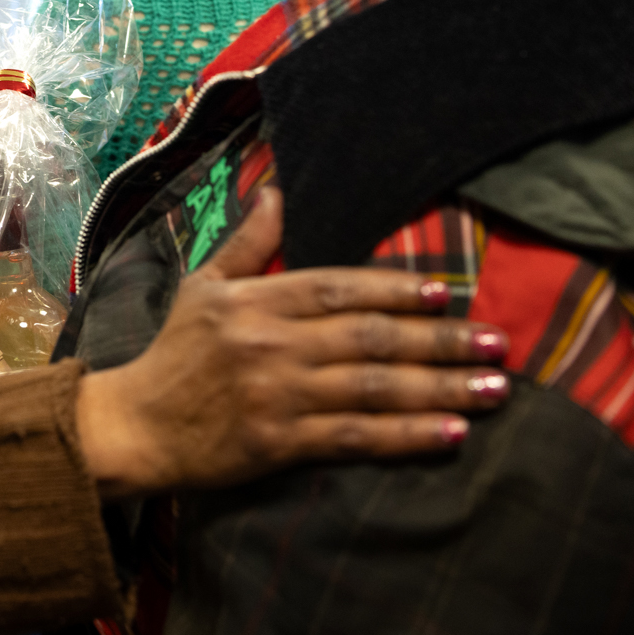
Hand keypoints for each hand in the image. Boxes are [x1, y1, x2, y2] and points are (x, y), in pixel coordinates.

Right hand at [74, 188, 508, 500]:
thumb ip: (249, 245)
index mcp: (255, 302)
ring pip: (373, 387)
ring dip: (441, 387)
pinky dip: (407, 435)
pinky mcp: (279, 444)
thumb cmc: (174, 353)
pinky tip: (451, 432)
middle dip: (440, 340)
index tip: (446, 293)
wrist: (137, 426)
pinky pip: (356, 438)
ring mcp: (278, 396)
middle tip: (496, 342)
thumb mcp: (204, 287)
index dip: (395, 290)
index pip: (337, 288)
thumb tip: (277, 191)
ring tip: (493, 387)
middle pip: (369, 338)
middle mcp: (271, 344)